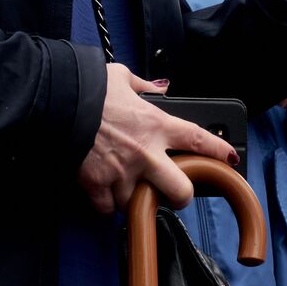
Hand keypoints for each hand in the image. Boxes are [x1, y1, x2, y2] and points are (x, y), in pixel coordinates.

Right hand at [77, 65, 237, 212]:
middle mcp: (145, 152)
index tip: (231, 159)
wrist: (56, 100)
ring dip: (135, 199)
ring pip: (140, 204)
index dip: (219, 151)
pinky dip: (106, 204)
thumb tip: (160, 87)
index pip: (199, 139)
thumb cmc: (88, 87)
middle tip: (174, 192)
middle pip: (180, 191)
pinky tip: (105, 193)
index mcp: (156, 124)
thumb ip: (145, 86)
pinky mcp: (96, 184)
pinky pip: (108, 208)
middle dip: (181, 196)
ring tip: (129, 187)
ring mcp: (121, 172)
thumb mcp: (121, 77)